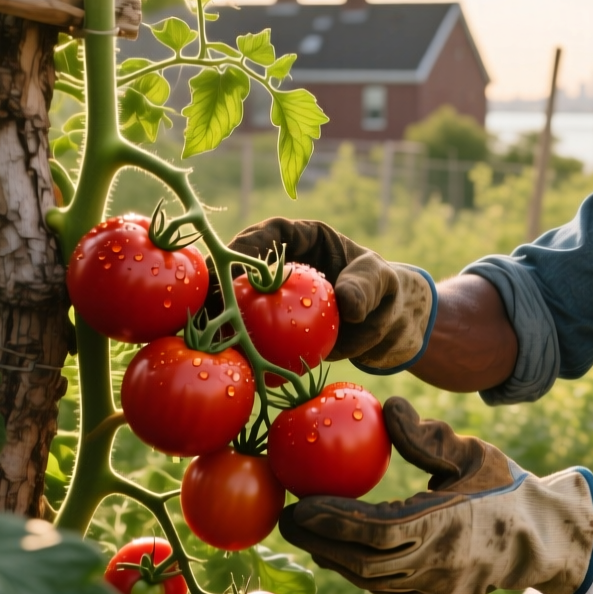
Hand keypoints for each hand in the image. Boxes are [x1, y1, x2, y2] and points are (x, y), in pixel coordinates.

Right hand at [228, 218, 434, 372]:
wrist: (383, 325)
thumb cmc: (383, 291)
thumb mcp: (380, 283)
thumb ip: (366, 287)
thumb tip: (348, 304)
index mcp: (304, 239)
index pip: (273, 233)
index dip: (250, 244)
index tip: (237, 264)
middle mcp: (280, 264)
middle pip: (241, 265)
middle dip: (219, 281)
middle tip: (209, 302)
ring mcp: (272, 296)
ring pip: (237, 301)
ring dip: (219, 315)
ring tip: (210, 334)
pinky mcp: (272, 325)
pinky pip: (251, 333)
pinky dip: (239, 345)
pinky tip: (230, 360)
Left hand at [278, 397, 592, 593]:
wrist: (542, 538)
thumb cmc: (506, 487)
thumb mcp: (473, 453)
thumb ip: (428, 436)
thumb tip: (389, 407)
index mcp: (448, 526)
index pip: (377, 530)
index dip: (334, 521)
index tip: (299, 504)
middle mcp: (438, 565)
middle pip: (362, 561)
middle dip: (318, 541)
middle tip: (285, 518)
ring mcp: (434, 588)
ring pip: (369, 578)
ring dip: (332, 555)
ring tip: (303, 529)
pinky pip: (382, 584)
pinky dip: (354, 566)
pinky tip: (335, 546)